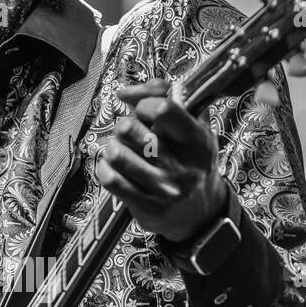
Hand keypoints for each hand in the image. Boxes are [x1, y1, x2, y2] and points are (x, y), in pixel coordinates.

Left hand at [95, 79, 225, 242]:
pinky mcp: (146, 207)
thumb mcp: (192, 125)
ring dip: (112, 147)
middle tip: (128, 132)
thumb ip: (162, 96)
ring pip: (116, 154)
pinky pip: (110, 179)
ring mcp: (163, 189)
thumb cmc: (190, 160)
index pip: (162, 109)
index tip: (144, 111)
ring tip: (121, 149)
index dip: (144, 103)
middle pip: (129, 129)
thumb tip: (124, 93)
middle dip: (123, 125)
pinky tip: (114, 167)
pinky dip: (105, 168)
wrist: (200, 213)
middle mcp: (182, 166)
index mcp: (198, 141)